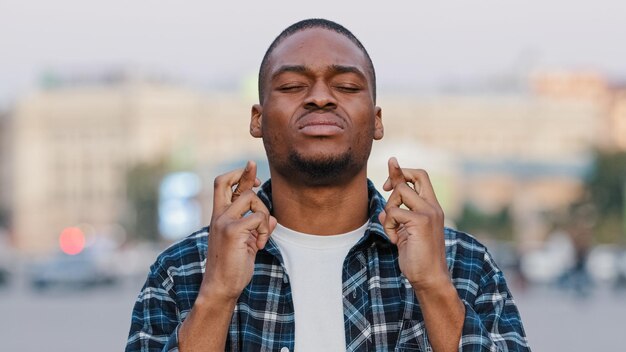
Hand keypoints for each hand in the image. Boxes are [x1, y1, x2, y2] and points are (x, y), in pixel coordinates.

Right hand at [201, 161, 276, 299]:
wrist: (221, 287)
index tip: (253, 174)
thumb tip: (272, 218)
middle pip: (224, 180)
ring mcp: (223, 221)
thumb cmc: (233, 267)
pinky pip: (258, 218)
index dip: (239, 174)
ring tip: (261, 236)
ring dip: (263, 213)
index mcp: (219, 217)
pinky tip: (259, 245)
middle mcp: (218, 216)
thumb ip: (256, 228)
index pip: (223, 186)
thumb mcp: (247, 243)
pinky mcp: (232, 230)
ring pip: (250, 197)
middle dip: (245, 174)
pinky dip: (264, 231)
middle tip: (258, 182)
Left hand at [378, 157, 449, 291]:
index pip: (421, 177)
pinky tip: (396, 240)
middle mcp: (433, 207)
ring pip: (400, 191)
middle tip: (385, 191)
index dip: (402, 172)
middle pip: (415, 175)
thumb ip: (398, 220)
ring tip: (394, 231)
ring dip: (389, 210)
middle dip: (395, 179)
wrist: (430, 279)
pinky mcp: (421, 222)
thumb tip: (382, 212)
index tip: (387, 180)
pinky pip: (393, 212)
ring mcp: (428, 213)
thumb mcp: (406, 234)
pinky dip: (388, 226)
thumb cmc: (418, 259)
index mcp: (432, 208)